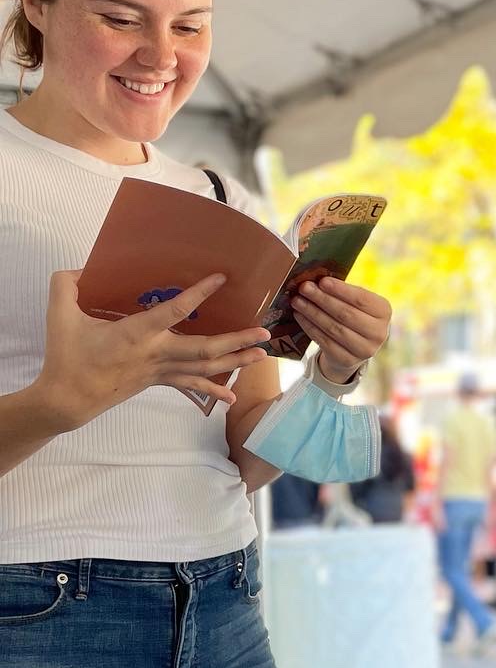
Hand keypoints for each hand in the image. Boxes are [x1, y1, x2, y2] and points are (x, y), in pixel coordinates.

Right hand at [36, 270, 271, 426]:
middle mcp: (156, 353)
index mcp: (136, 333)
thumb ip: (67, 285)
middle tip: (263, 333)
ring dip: (236, 361)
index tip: (221, 279)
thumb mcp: (60, 315)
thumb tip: (83, 267)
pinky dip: (213, 389)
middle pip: (204, 349)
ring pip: (204, 368)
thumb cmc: (67, 356)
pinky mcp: (159, 381)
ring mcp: (160, 370)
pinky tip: (232, 397)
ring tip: (262, 354)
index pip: (174, 311)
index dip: (199, 294)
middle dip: (236, 341)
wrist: (67, 400)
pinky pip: (191, 385)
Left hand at [290, 277, 390, 381]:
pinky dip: (310, 327)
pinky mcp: (348, 360)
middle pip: (346, 314)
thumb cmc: (354, 316)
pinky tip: (300, 316)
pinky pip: (325, 341)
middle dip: (322, 299)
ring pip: (334, 328)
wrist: (354, 347)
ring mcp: (365, 349)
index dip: (341, 290)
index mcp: (384, 312)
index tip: (322, 281)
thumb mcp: (356, 303)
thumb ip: (343, 293)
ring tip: (298, 301)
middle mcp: (379, 332)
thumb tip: (316, 281)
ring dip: (312, 313)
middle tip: (304, 288)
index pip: (361, 299)